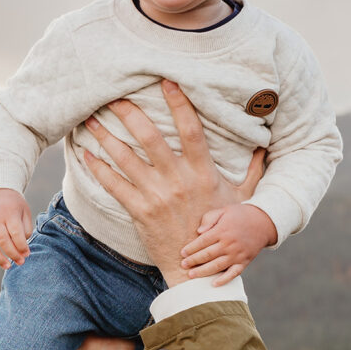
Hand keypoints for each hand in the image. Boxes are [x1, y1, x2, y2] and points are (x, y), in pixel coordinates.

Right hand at [0, 188, 32, 269]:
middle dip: (12, 254)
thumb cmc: (13, 205)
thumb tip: (23, 246)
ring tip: (8, 266)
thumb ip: (26, 228)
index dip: (21, 246)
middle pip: (2, 240)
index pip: (15, 233)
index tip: (27, 253)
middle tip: (21, 262)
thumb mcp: (24, 211)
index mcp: (9, 213)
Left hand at [83, 81, 264, 284]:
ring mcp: (157, 196)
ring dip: (106, 137)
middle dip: (129, 114)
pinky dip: (98, 168)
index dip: (179, 104)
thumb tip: (265, 147)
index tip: (166, 82)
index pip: (191, 130)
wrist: (196, 268)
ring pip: (126, 158)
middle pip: (150, 138)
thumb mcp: (242, 200)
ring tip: (91, 119)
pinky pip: (114, 185)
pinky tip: (85, 153)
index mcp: (203, 172)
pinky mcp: (139, 211)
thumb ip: (254, 171)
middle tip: (113, 96)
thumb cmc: (218, 230)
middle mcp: (179, 180)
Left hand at [181, 203, 277, 285]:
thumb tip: (199, 232)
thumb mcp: (223, 211)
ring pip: (217, 266)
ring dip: (203, 271)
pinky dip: (224, 280)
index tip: (182, 253)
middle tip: (183, 265)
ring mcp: (237, 254)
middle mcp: (229, 244)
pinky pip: (234, 273)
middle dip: (193, 261)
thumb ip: (209, 219)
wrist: (263, 222)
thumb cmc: (239, 215)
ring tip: (191, 275)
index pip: (203, 241)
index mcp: (222, 230)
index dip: (191, 248)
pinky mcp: (244, 262)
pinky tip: (213, 284)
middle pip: (208, 255)